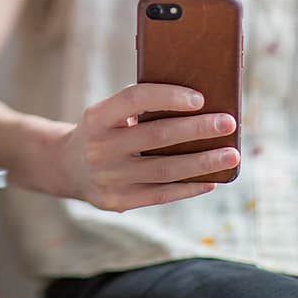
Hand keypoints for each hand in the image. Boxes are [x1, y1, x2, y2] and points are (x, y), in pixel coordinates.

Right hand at [39, 83, 238, 211]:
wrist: (66, 167)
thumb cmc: (102, 131)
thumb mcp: (107, 114)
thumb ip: (138, 109)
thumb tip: (199, 107)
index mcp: (97, 117)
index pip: (134, 99)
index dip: (168, 96)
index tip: (200, 98)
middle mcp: (99, 148)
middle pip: (156, 137)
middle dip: (197, 129)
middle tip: (228, 123)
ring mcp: (108, 178)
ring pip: (164, 170)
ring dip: (203, 162)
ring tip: (231, 154)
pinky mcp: (117, 201)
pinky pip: (161, 195)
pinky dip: (189, 187)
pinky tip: (212, 179)